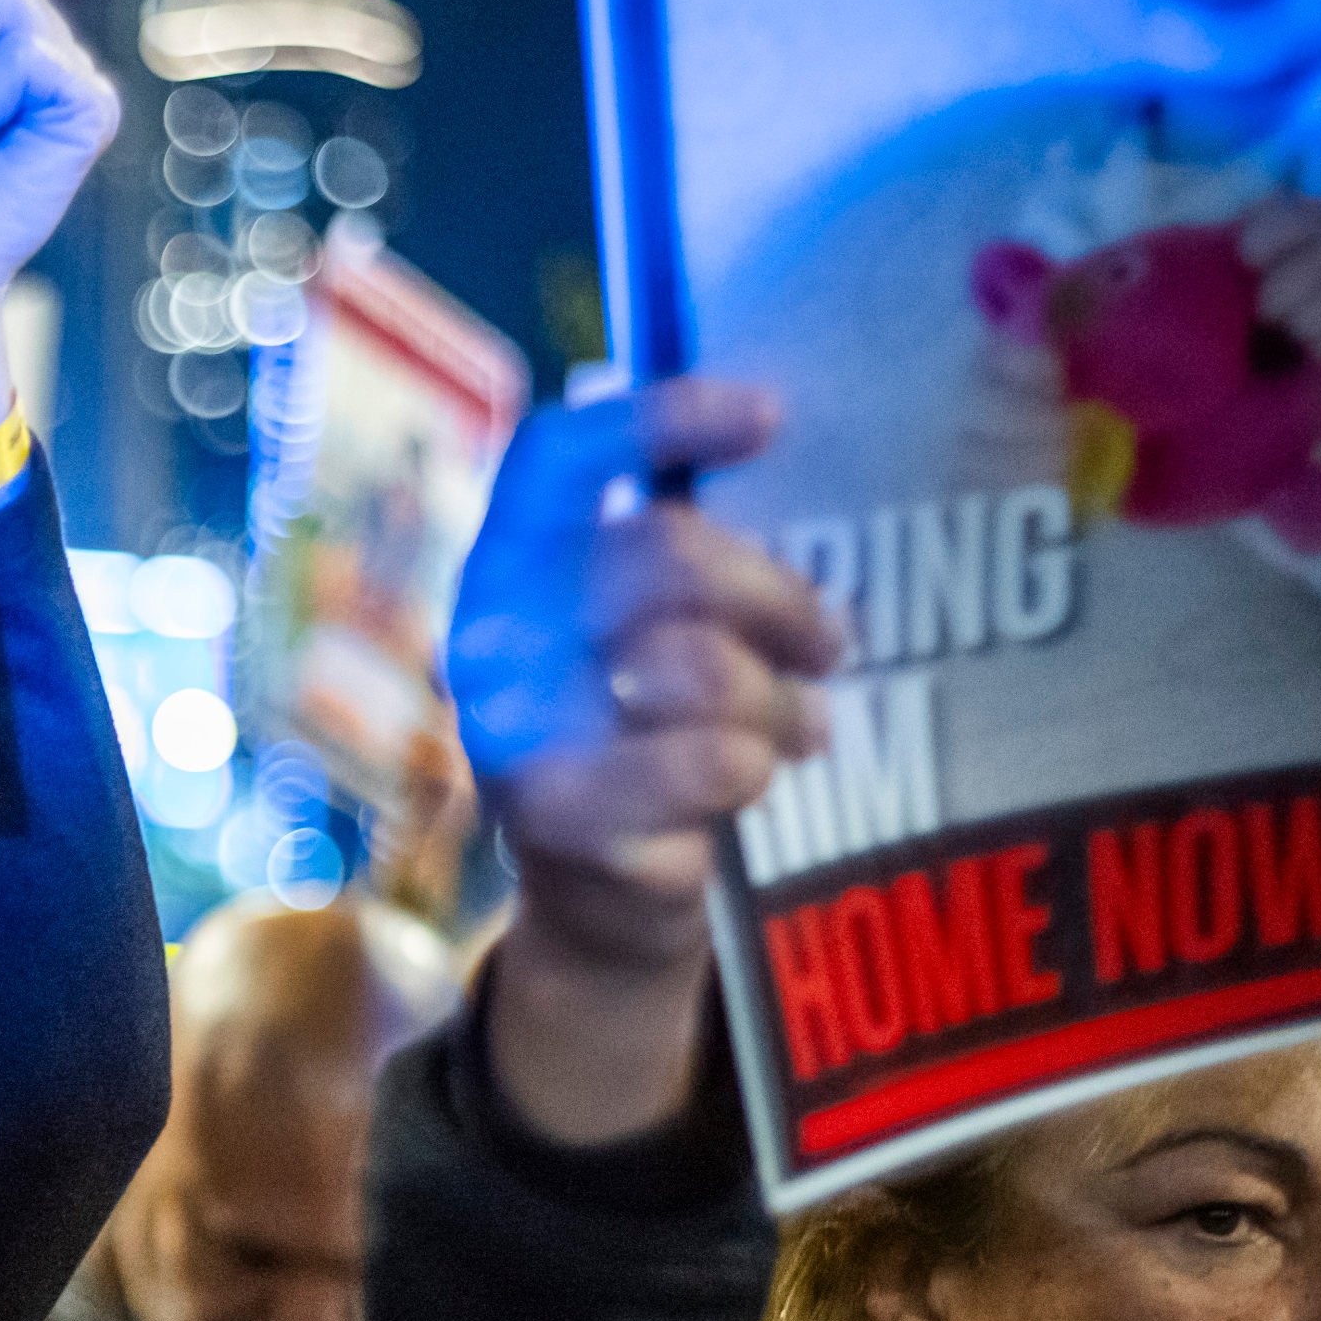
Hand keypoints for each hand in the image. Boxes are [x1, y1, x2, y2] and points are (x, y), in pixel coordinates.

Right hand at [449, 380, 835, 1140]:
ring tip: (797, 728)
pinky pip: (715, 770)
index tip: (770, 417)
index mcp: (506, 567)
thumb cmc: (641, 733)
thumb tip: (771, 423)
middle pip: (665, 559)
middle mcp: (490, 639)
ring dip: (780, 704)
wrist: (599, 903)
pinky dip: (752, 777)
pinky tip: (744, 793)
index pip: (556, 457)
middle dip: (778, 599)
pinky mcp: (562, 826)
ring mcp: (515, 735)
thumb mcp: (646, 630)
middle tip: (830, 642)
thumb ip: (680, 552)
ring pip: (703, 672)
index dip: (659, 419)